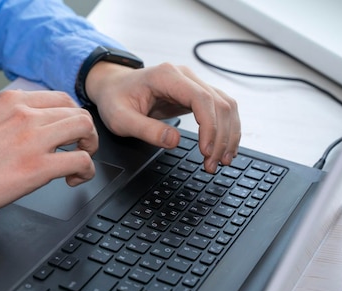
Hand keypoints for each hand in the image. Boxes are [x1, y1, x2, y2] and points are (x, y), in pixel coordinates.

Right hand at [0, 90, 97, 229]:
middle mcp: (23, 113)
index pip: (59, 98)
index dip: (70, 118)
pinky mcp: (36, 168)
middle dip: (84, 133)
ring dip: (88, 148)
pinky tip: (72, 180)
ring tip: (77, 165)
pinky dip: (86, 171)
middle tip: (78, 150)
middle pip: (77, 112)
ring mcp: (31, 139)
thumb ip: (7, 121)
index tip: (68, 134)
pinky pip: (81, 161)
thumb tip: (26, 131)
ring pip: (84, 129)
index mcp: (9, 101)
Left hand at [85, 62, 240, 172]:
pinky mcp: (196, 95)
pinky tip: (223, 148)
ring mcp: (193, 84)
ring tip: (222, 161)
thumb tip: (174, 141)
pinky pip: (220, 110)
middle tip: (213, 164)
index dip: (209, 126)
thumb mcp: (121, 118)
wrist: (113, 86)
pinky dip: (226, 130)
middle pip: (219, 103)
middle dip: (221, 137)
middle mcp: (185, 76)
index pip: (201, 98)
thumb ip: (146, 130)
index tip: (206, 151)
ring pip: (226, 106)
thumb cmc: (115, 99)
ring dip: (228, 135)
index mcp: (167, 76)